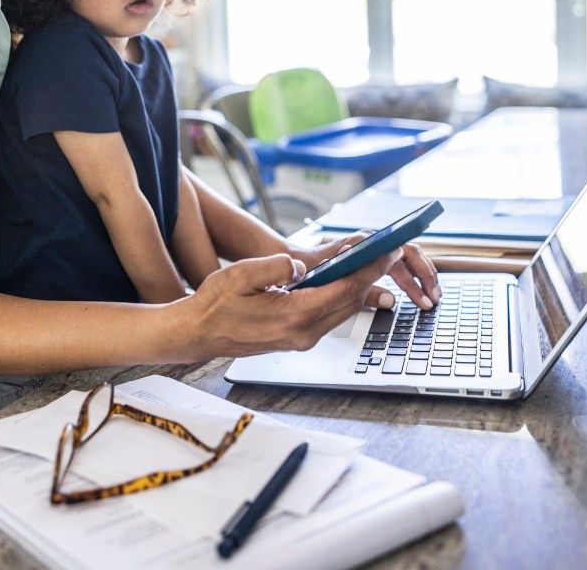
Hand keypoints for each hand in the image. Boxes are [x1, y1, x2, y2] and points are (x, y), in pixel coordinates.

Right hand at [182, 250, 401, 358]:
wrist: (199, 334)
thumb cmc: (215, 304)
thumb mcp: (241, 275)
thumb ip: (277, 266)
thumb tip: (303, 266)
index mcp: (293, 316)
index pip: (345, 289)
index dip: (370, 267)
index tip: (387, 249)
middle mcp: (304, 332)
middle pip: (350, 300)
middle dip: (372, 274)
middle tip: (388, 249)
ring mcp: (302, 338)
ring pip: (343, 309)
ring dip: (359, 285)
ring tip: (372, 260)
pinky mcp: (298, 337)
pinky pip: (330, 314)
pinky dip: (343, 295)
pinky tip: (345, 278)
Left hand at [290, 231, 440, 310]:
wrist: (293, 262)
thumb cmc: (308, 268)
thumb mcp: (335, 281)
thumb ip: (362, 290)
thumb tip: (390, 301)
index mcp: (365, 243)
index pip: (403, 252)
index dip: (420, 273)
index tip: (428, 291)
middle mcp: (371, 243)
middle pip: (409, 256)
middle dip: (424, 279)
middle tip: (432, 301)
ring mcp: (371, 250)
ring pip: (404, 262)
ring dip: (419, 280)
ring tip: (427, 301)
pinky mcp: (369, 259)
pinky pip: (394, 268)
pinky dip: (407, 282)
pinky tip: (414, 296)